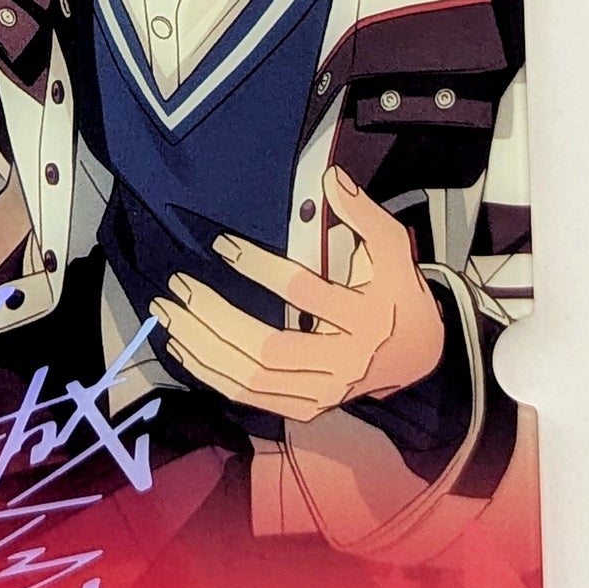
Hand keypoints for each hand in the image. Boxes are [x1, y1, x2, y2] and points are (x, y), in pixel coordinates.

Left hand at [150, 167, 444, 422]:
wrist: (419, 356)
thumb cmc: (398, 295)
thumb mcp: (394, 250)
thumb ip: (364, 213)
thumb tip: (330, 179)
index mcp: (366, 320)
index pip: (303, 294)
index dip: (259, 267)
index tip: (223, 246)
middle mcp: (343, 364)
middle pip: (267, 349)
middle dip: (215, 317)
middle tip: (180, 286)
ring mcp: (322, 393)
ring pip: (250, 379)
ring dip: (202, 348)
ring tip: (169, 314)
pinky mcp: (304, 408)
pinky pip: (248, 396)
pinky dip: (211, 374)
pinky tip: (183, 347)